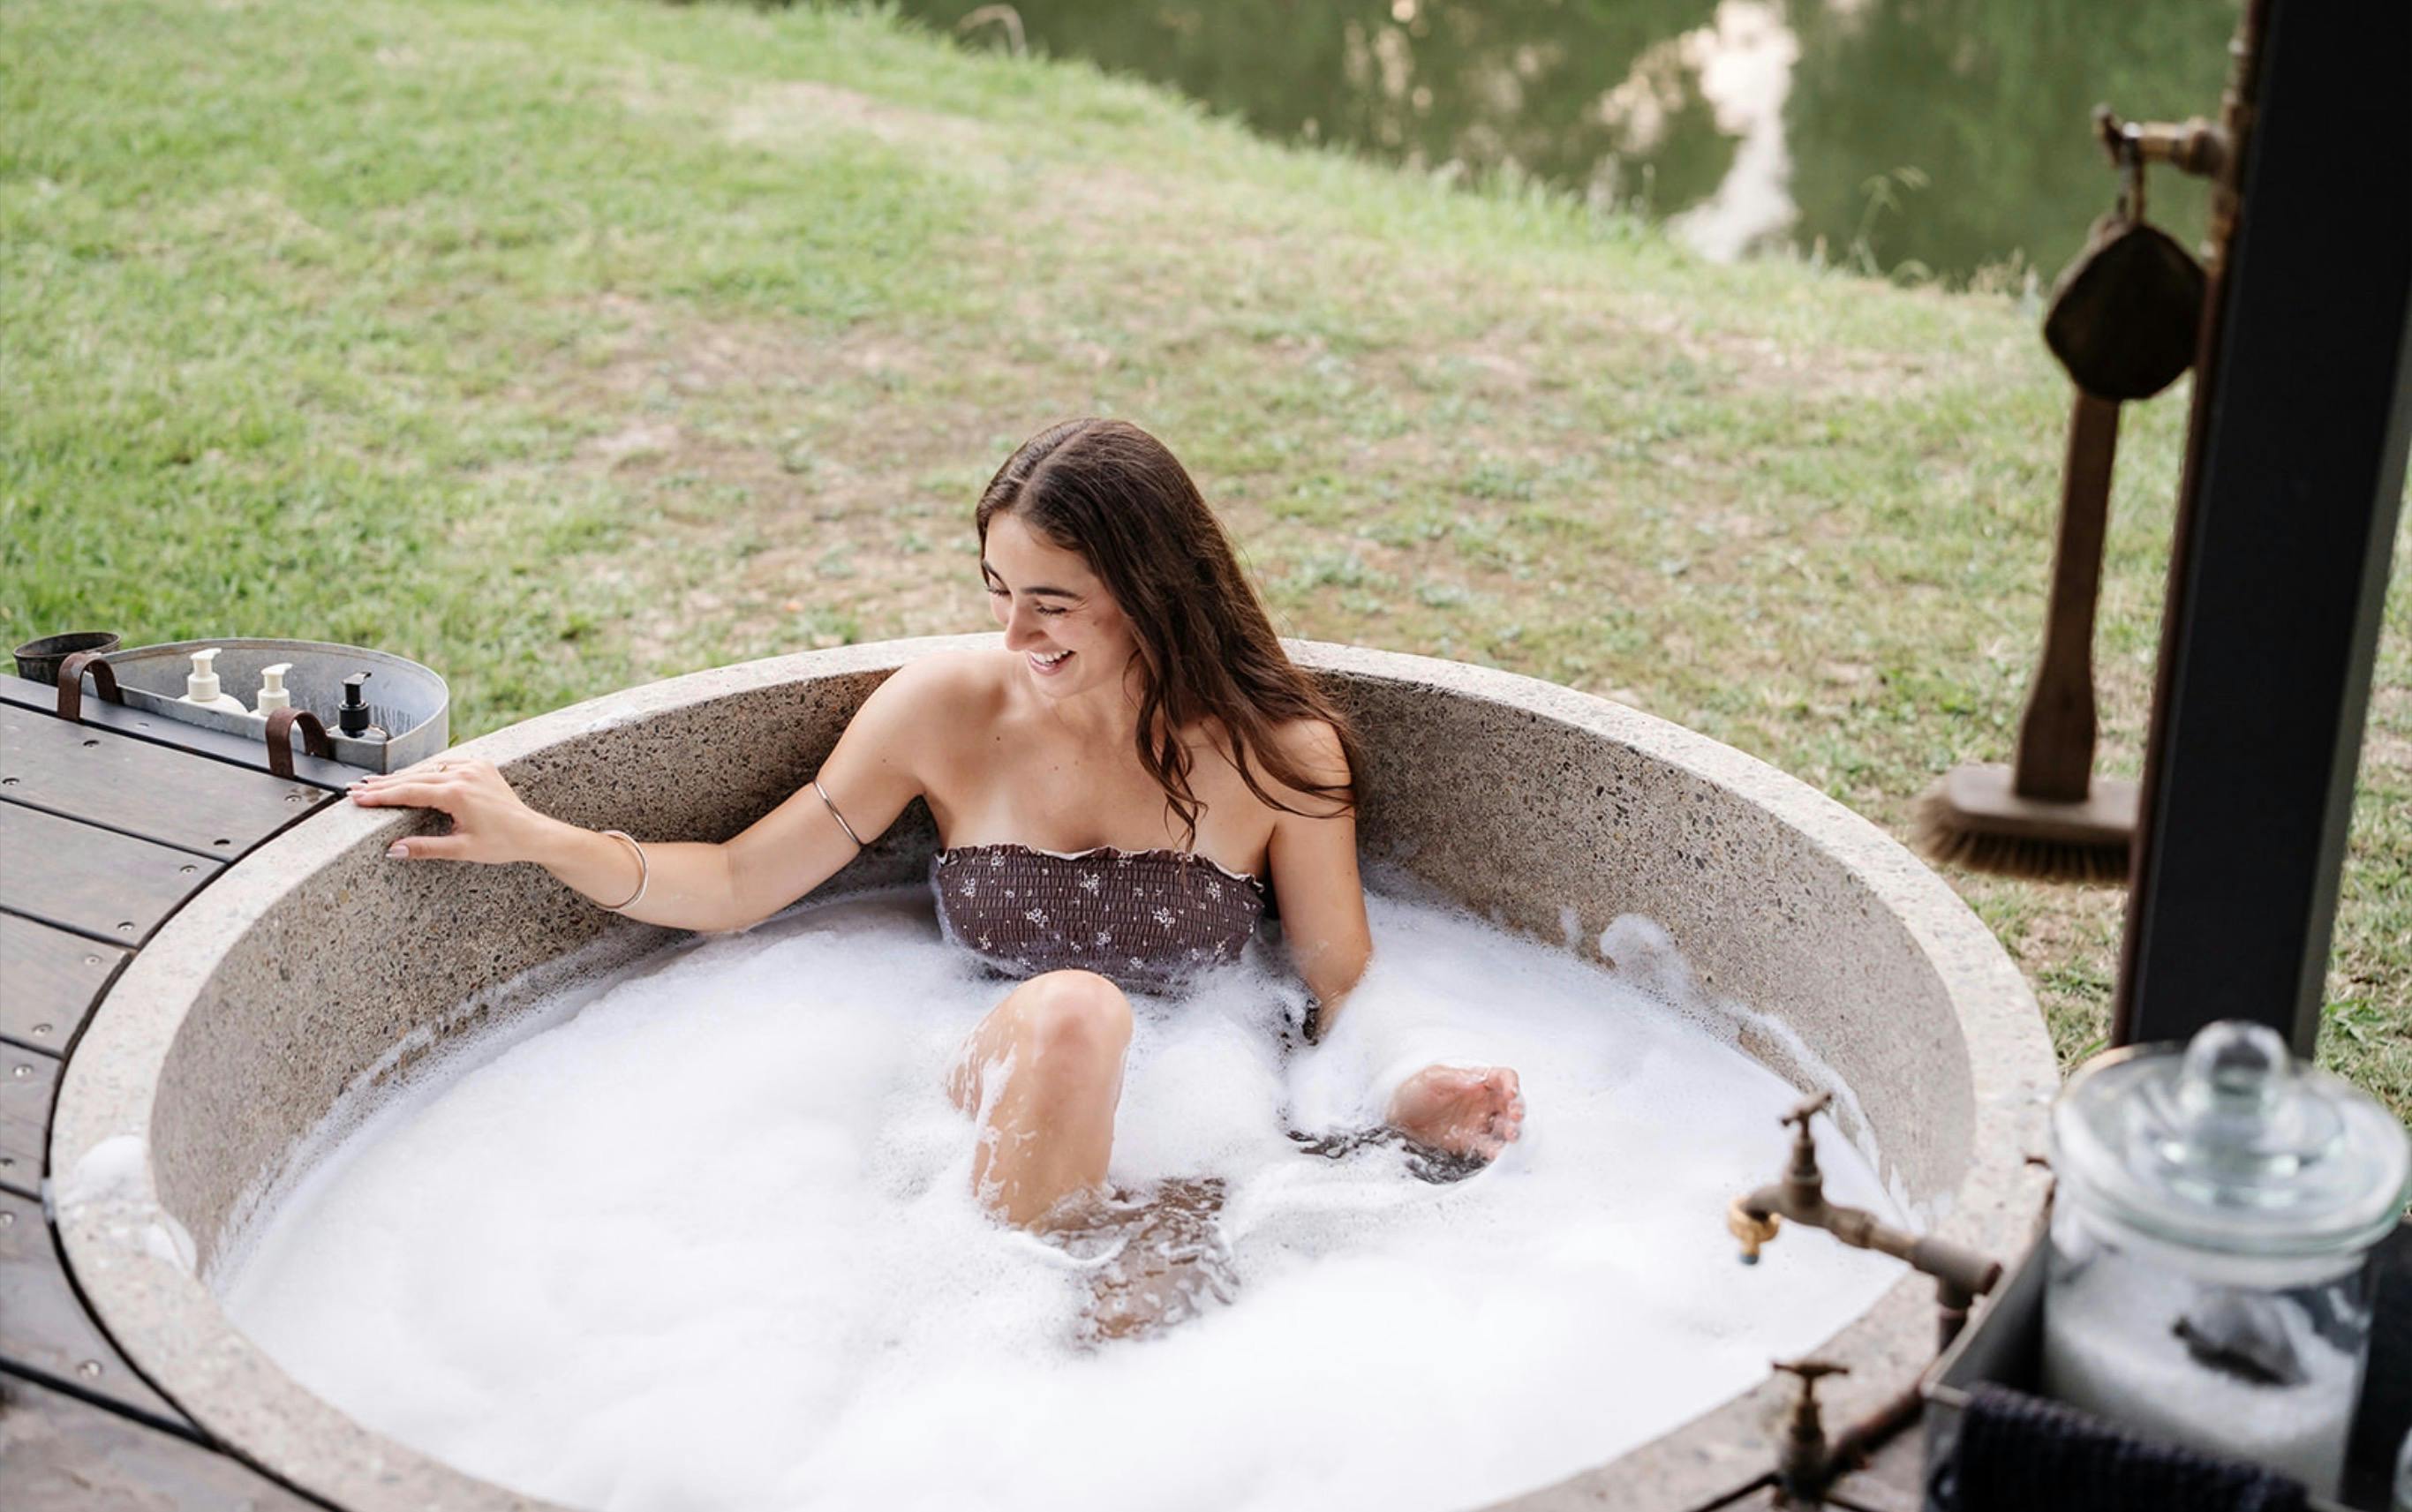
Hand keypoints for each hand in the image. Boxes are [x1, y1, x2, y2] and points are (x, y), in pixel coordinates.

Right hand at [347, 758, 551, 864]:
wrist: (533, 833)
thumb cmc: (503, 843)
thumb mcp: (462, 850)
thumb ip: (425, 848)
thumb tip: (393, 850)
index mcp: (457, 793)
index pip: (408, 792)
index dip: (380, 796)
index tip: (358, 797)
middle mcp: (464, 774)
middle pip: (413, 777)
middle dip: (383, 784)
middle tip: (356, 789)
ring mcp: (473, 767)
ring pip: (428, 769)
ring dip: (402, 776)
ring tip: (375, 783)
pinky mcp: (480, 766)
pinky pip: (446, 764)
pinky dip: (426, 771)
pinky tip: (410, 776)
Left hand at [1385, 1065, 1524, 1161]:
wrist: (1397, 1117)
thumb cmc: (1413, 1090)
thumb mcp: (1431, 1078)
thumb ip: (1455, 1078)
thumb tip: (1477, 1080)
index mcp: (1476, 1079)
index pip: (1502, 1077)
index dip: (1511, 1084)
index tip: (1511, 1092)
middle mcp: (1482, 1099)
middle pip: (1510, 1103)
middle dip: (1517, 1109)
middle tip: (1515, 1115)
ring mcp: (1478, 1120)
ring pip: (1504, 1124)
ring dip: (1511, 1129)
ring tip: (1510, 1135)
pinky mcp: (1470, 1140)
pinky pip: (1487, 1144)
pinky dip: (1494, 1148)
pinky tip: (1495, 1150)